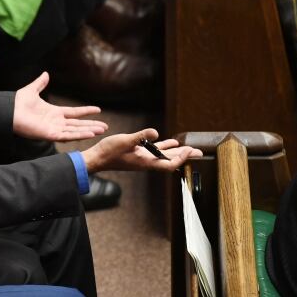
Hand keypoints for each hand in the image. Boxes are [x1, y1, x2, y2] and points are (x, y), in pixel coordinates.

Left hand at [13, 72, 107, 140]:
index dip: (86, 111)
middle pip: (78, 124)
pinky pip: (67, 136)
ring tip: (102, 130)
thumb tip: (45, 74)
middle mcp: (56, 122)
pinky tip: (89, 134)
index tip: (98, 110)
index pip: (74, 113)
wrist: (9, 112)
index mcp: (54, 113)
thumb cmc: (18, 103)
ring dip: (89, 130)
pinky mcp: (50, 135)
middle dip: (92, 125)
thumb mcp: (32, 90)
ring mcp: (54, 129)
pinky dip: (79, 135)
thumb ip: (40, 83)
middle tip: (105, 127)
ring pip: (76, 131)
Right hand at [81, 128, 202, 172]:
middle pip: (171, 161)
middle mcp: (147, 162)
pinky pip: (155, 151)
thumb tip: (156, 132)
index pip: (169, 163)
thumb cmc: (109, 152)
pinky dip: (164, 146)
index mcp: (146, 162)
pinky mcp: (138, 154)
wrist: (98, 158)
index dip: (181, 158)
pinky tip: (170, 142)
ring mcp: (143, 158)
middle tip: (199, 152)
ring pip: (164, 156)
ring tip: (189, 148)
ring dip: (177, 152)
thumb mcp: (125, 141)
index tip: (189, 150)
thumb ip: (141, 137)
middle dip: (185, 156)